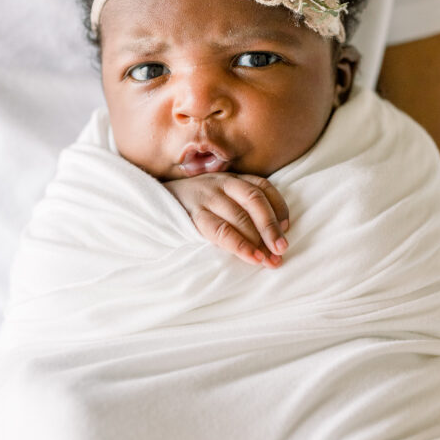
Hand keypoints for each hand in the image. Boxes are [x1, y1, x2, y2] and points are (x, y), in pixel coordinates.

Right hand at [165, 172, 288, 267]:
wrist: (152, 202)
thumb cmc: (194, 206)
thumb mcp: (218, 198)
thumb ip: (241, 208)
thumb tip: (274, 235)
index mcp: (231, 178)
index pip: (262, 187)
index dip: (278, 206)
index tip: (287, 227)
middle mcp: (221, 183)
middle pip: (255, 200)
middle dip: (271, 226)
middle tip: (282, 249)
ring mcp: (207, 197)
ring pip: (240, 215)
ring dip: (259, 240)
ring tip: (270, 260)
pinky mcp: (193, 215)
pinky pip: (220, 230)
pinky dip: (239, 245)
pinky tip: (251, 257)